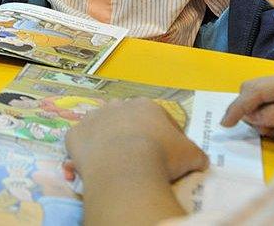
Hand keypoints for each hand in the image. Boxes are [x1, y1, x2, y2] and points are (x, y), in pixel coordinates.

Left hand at [66, 98, 207, 182]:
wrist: (126, 167)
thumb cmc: (162, 156)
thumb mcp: (191, 155)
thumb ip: (195, 153)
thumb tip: (198, 159)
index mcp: (146, 106)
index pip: (158, 118)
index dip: (165, 136)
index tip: (167, 153)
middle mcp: (117, 105)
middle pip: (127, 119)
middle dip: (132, 134)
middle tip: (138, 156)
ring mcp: (93, 118)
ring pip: (101, 127)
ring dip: (107, 139)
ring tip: (114, 160)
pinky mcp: (74, 134)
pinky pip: (81, 142)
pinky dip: (86, 152)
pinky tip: (94, 164)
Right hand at [221, 71, 273, 142]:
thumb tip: (254, 115)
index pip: (258, 89)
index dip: (239, 106)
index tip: (226, 124)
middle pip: (252, 89)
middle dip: (249, 111)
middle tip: (266, 132)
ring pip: (257, 98)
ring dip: (259, 116)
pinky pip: (266, 105)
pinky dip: (266, 118)